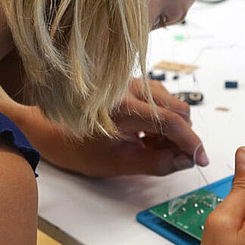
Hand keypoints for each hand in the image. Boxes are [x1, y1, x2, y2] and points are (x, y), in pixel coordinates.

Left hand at [0, 76, 207, 176]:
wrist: (43, 122)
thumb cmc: (73, 144)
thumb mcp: (114, 162)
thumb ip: (154, 163)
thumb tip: (186, 162)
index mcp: (123, 107)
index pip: (172, 123)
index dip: (192, 143)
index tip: (202, 160)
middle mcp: (130, 87)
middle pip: (179, 109)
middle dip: (181, 136)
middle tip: (168, 158)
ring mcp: (130, 81)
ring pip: (171, 103)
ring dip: (171, 128)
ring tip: (149, 147)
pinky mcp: (129, 82)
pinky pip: (159, 99)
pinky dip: (161, 119)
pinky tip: (144, 134)